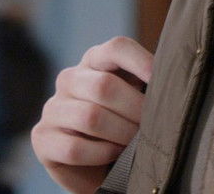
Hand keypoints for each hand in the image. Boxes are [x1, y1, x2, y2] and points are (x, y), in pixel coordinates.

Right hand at [31, 36, 153, 192]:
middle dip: (135, 110)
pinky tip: (114, 155)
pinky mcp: (42, 138)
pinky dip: (101, 154)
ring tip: (135, 144)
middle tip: (153, 127)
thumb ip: (148, 85)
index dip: (140, 61)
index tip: (158, 82)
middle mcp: (70, 78)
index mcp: (96, 60)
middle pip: (104, 86)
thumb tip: (172, 83)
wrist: (100, 166)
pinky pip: (74, 147)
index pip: (117, 47)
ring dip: (121, 134)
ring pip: (90, 117)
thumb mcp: (137, 99)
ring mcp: (52, 107)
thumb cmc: (125, 125)